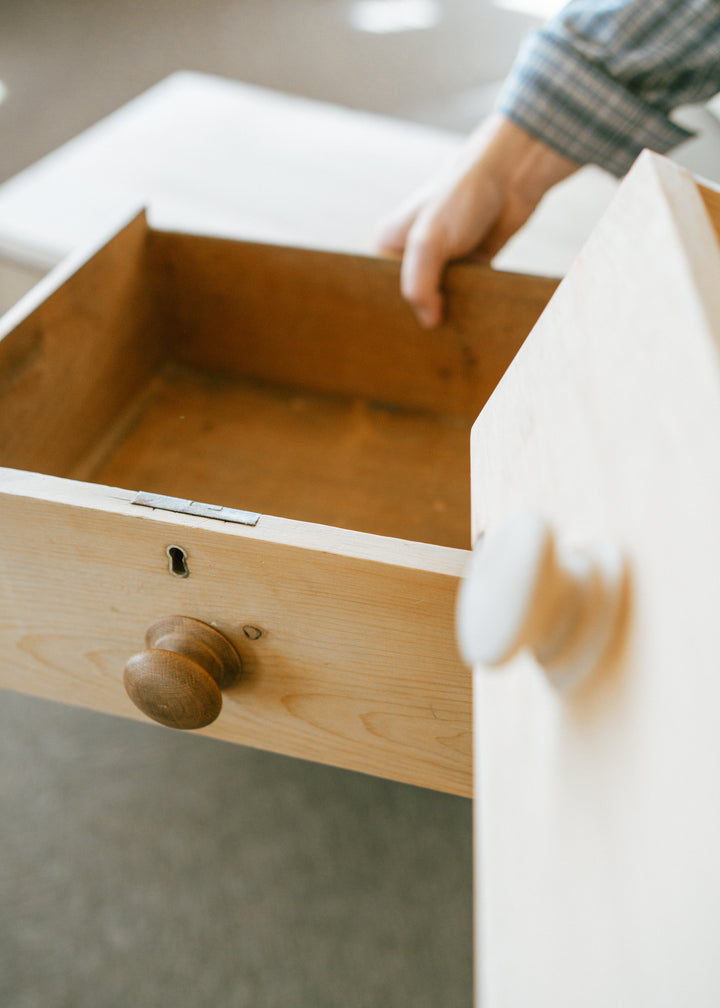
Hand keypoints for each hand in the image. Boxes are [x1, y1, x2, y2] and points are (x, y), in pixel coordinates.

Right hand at [377, 114, 579, 326]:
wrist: (510, 178)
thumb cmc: (461, 197)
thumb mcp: (428, 242)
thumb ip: (419, 284)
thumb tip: (428, 322)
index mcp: (389, 245)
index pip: (382, 290)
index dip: (394, 310)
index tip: (405, 330)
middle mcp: (412, 255)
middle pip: (412, 298)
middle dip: (422, 313)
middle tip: (432, 333)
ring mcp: (442, 262)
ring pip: (440, 301)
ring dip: (449, 311)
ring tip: (453, 331)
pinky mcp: (469, 267)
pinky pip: (465, 296)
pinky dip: (470, 304)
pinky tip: (474, 318)